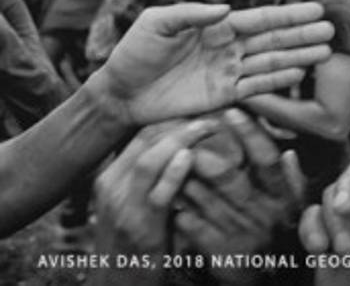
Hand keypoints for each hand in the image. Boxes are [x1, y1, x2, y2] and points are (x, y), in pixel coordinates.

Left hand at [85, 2, 334, 125]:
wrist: (119, 93)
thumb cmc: (134, 52)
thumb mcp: (156, 23)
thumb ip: (190, 14)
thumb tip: (225, 8)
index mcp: (215, 26)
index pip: (259, 19)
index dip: (288, 15)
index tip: (315, 9)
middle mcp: (227, 47)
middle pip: (272, 40)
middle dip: (302, 35)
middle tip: (331, 30)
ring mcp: (228, 72)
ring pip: (270, 62)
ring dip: (298, 57)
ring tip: (324, 52)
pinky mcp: (223, 96)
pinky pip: (256, 88)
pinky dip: (277, 81)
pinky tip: (299, 74)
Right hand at [95, 119, 218, 254]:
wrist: (118, 282)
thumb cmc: (135, 240)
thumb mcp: (134, 202)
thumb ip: (150, 176)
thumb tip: (180, 146)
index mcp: (110, 177)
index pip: (140, 135)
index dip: (170, 118)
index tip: (198, 109)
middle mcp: (111, 186)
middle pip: (145, 141)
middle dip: (179, 123)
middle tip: (210, 112)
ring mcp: (123, 207)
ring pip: (149, 161)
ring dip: (181, 140)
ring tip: (207, 127)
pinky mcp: (140, 227)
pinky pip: (157, 194)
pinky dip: (173, 173)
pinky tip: (190, 158)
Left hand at [175, 109, 305, 255]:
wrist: (272, 281)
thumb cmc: (282, 237)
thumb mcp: (295, 209)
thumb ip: (291, 181)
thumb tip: (289, 152)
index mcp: (283, 197)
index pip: (268, 160)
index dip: (251, 135)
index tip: (233, 112)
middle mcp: (264, 213)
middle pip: (231, 179)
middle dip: (206, 158)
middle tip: (187, 138)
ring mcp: (242, 234)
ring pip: (206, 201)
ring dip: (186, 181)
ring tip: (171, 163)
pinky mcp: (222, 254)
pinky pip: (194, 228)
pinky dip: (182, 213)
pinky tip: (171, 201)